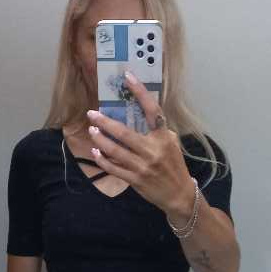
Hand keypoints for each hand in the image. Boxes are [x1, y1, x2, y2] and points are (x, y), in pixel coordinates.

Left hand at [85, 72, 194, 217]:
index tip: (128, 77)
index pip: (152, 110)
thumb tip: (140, 115)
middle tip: (91, 113)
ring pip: (115, 151)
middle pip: (124, 133)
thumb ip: (158, 131)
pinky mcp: (135, 180)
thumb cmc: (174, 165)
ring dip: (100, 139)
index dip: (140, 92)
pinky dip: (102, 159)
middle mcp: (153, 150)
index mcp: (164, 137)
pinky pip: (114, 168)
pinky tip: (95, 152)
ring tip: (91, 130)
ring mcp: (143, 166)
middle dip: (105, 122)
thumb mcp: (172, 144)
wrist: (178, 195)